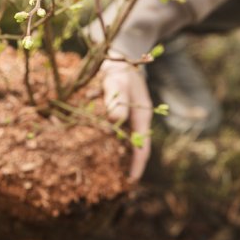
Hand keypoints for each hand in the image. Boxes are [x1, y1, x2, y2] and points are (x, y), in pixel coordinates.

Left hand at [101, 59, 152, 182]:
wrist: (118, 56)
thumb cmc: (119, 70)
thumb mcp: (118, 84)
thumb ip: (116, 102)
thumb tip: (114, 122)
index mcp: (142, 117)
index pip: (143, 146)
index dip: (138, 164)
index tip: (132, 180)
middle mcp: (137, 119)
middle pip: (135, 147)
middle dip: (129, 164)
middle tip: (119, 183)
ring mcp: (128, 117)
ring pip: (124, 141)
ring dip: (117, 155)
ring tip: (107, 171)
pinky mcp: (118, 114)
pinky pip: (114, 132)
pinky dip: (108, 142)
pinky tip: (96, 149)